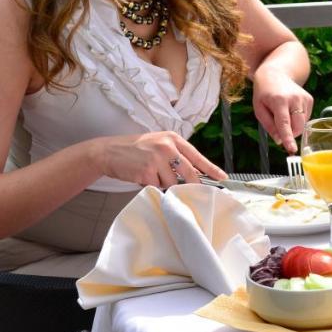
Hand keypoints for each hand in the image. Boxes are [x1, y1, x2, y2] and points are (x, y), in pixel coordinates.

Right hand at [93, 131, 226, 188]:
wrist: (109, 151)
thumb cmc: (135, 149)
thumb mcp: (158, 144)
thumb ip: (176, 155)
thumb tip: (194, 173)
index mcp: (172, 138)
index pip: (197, 156)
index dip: (211, 168)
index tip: (222, 177)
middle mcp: (167, 147)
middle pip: (189, 173)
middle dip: (191, 185)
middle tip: (192, 192)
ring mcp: (157, 159)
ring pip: (171, 183)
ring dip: (163, 184)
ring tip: (150, 174)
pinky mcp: (147, 172)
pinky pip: (156, 187)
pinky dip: (151, 186)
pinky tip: (141, 176)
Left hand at [252, 68, 312, 153]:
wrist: (276, 74)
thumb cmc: (264, 93)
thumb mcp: (259, 109)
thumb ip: (268, 125)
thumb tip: (279, 140)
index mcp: (278, 101)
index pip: (284, 123)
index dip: (288, 138)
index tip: (291, 149)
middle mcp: (294, 99)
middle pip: (297, 126)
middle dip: (290, 134)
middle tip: (280, 129)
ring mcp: (304, 98)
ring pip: (303, 124)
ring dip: (293, 126)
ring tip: (284, 113)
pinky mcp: (310, 99)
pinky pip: (306, 118)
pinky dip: (298, 119)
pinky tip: (291, 110)